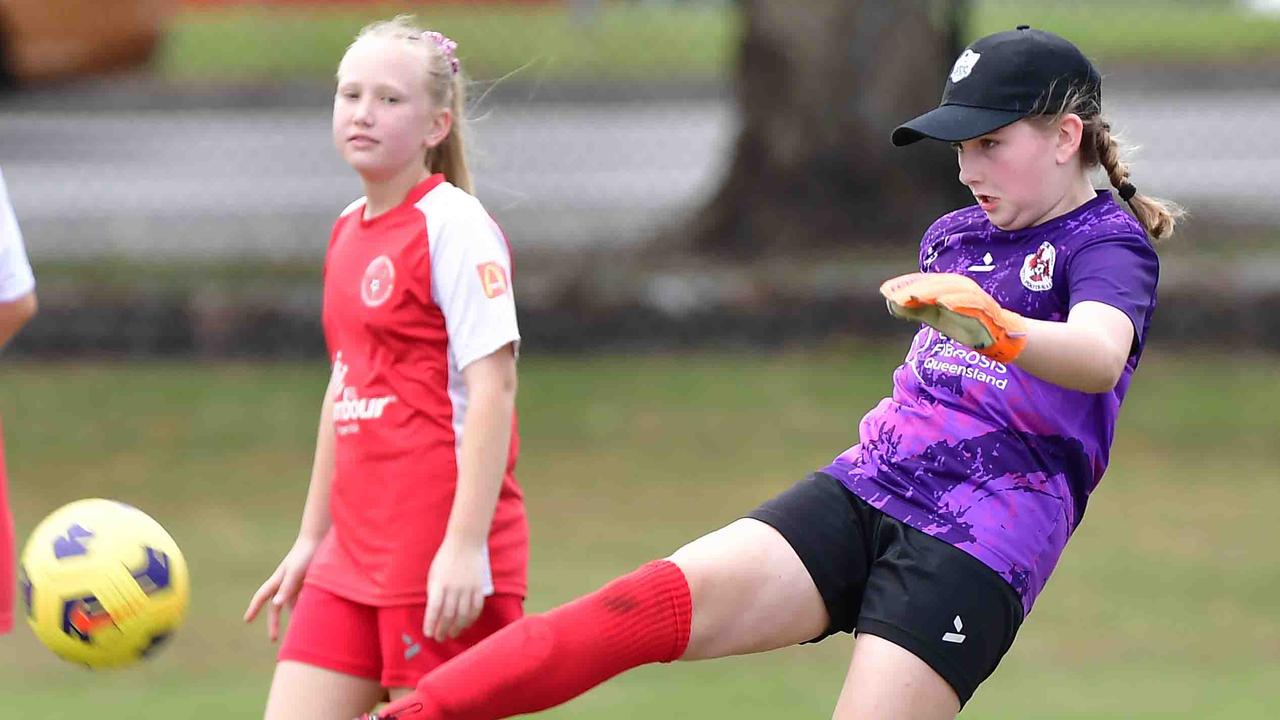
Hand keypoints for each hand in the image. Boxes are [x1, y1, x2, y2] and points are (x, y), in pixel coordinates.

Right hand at [243, 536, 319, 641]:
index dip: (253, 609)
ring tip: (297, 632)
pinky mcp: (306, 582)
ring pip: (290, 604)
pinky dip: (304, 608)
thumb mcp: (296, 572)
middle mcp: (284, 583)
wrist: (320, 540)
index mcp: (278, 580)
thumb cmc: (305, 555)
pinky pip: (303, 599)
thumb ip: (287, 588)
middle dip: (273, 622)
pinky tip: (312, 616)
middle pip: (276, 607)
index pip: (261, 597)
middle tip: (273, 639)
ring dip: (292, 616)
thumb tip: (276, 605)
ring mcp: (295, 583)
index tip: (247, 620)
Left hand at [423, 537, 488, 642]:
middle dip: (443, 629)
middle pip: (448, 615)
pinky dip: (471, 618)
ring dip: (457, 627)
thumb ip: (434, 592)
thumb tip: (435, 613)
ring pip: (463, 614)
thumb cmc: (445, 559)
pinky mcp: (479, 587)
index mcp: (439, 584)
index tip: (428, 634)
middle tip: (440, 638)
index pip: (434, 609)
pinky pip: (476, 607)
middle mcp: (454, 588)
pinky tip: (466, 624)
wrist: (465, 542)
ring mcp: (468, 588)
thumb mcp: (434, 574)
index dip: (430, 624)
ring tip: (452, 634)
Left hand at [880, 272, 1027, 362]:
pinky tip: (943, 303)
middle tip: (894, 296)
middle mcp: (960, 287)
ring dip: (932, 291)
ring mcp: (974, 297)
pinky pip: (972, 302)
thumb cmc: (964, 323)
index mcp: (947, 287)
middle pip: (935, 282)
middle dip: (914, 287)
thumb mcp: (935, 316)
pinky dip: (958, 301)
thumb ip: (916, 309)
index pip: (923, 281)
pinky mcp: (986, 308)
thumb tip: (891, 303)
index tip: (885, 290)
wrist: (997, 336)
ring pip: (952, 288)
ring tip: (913, 296)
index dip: (905, 284)